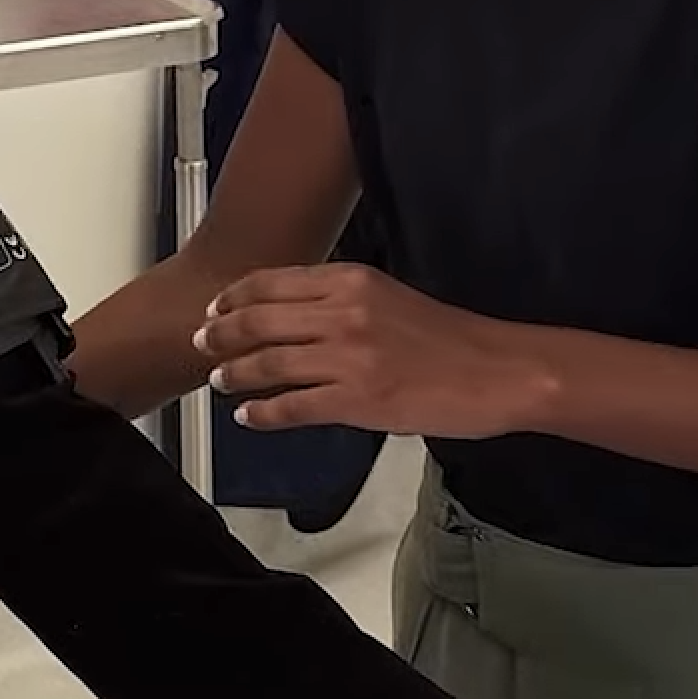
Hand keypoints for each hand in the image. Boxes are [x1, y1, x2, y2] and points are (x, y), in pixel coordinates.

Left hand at [194, 263, 547, 438]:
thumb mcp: (388, 298)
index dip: (234, 297)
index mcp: (351, 281)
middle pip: (259, 320)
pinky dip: (263, 414)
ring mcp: (348, 359)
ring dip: (235, 374)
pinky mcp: (358, 401)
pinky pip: (293, 408)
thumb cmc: (448, 338)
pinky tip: (248, 417)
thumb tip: (294, 315)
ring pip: (268, 364)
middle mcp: (343, 313)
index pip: (273, 282)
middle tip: (201, 344)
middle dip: (220, 334)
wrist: (496, 370)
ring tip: (219, 382)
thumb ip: (341, 301)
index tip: (213, 308)